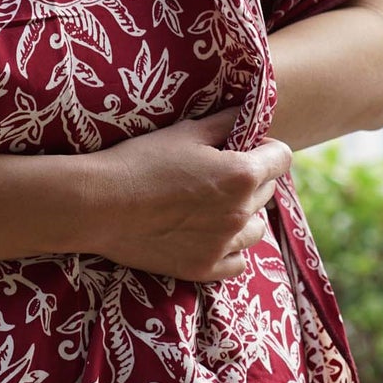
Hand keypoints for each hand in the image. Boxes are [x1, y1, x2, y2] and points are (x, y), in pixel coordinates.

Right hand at [82, 107, 292, 281]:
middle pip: (267, 192)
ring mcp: (223, 244)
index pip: (282, 158)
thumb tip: (246, 114)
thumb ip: (224, 123)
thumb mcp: (185, 132)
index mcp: (242, 175)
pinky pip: (237, 261)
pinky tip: (210, 236)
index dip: (267, 148)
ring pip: (256, 229)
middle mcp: (241, 212)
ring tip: (216, 207)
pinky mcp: (204, 268)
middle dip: (252, 179)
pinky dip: (230, 249)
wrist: (100, 204)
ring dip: (244, 215)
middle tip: (219, 174)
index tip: (248, 147)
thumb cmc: (141, 161)